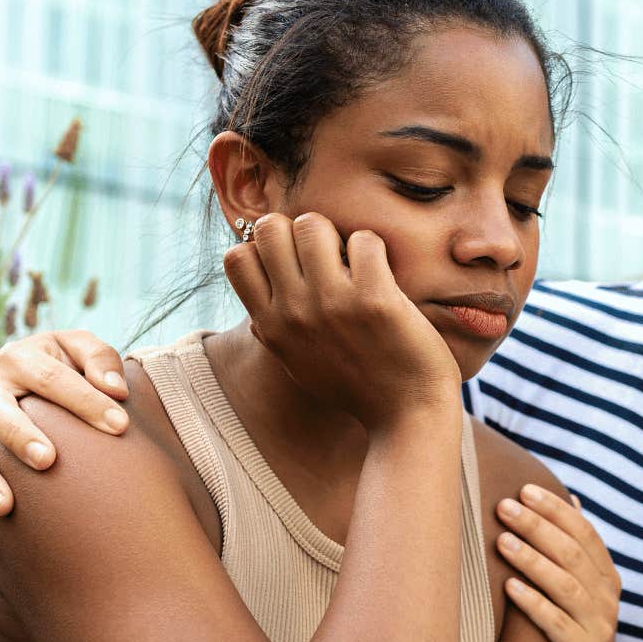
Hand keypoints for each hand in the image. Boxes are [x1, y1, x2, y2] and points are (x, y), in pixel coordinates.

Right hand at [0, 329, 128, 543]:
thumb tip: (116, 389)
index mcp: (17, 358)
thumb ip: (101, 359)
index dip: (85, 400)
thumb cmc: (64, 364)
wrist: (26, 373)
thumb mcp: (82, 350)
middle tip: (47, 461)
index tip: (121, 426)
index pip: (50, 378)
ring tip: (6, 506)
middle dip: (19, 436)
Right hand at [227, 212, 459, 433]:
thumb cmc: (356, 389)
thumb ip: (274, 337)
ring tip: (355, 262)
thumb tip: (258, 316)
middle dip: (299, 230)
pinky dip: (376, 249)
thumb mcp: (298, 367)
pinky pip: (364, 240)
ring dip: (338, 234)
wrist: (406, 417)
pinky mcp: (374, 300)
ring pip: (313, 224)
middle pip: (270, 228)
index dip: (265, 247)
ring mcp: (332, 304)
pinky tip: (384, 274)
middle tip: (327, 255)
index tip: (294, 264)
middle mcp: (293, 313)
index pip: (236, 256)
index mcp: (271, 327)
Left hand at [495, 486, 626, 641]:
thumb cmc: (575, 638)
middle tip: (504, 506)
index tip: (524, 489)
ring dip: (532, 560)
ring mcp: (598, 626)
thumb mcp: (580, 592)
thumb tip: (571, 499)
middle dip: (538, 526)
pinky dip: (533, 603)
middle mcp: (607, 597)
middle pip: (572, 553)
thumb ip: (576, 550)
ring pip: (565, 584)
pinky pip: (557, 624)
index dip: (556, 510)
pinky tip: (509, 586)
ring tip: (502, 540)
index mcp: (606, 577)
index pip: (584, 533)